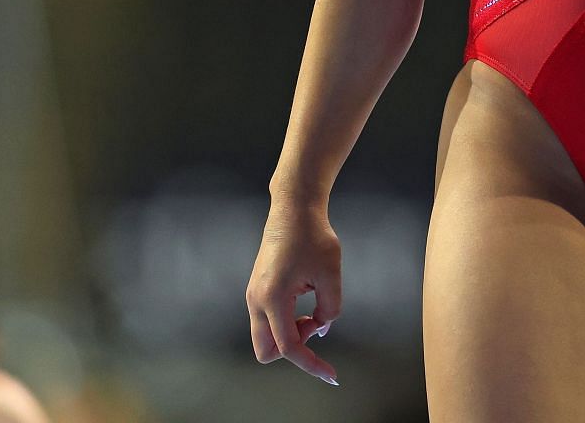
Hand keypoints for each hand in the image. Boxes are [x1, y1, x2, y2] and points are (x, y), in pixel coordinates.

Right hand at [246, 198, 342, 385]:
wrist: (294, 209)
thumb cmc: (313, 237)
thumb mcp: (331, 275)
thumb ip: (329, 309)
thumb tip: (319, 329)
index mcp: (272, 298)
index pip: (289, 346)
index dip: (311, 364)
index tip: (331, 375)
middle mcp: (256, 300)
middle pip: (267, 351)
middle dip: (293, 349)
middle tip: (315, 321)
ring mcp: (253, 295)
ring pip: (266, 337)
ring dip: (291, 333)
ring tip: (312, 307)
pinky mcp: (257, 290)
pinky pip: (268, 321)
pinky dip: (286, 322)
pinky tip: (304, 302)